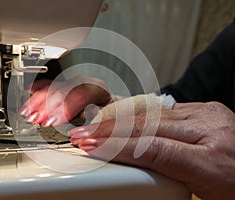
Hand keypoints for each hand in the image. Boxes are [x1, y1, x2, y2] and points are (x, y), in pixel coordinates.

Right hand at [19, 76, 111, 125]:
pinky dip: (39, 88)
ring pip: (53, 87)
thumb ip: (98, 124)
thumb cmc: (111, 114)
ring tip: (26, 112)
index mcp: (97, 90)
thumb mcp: (110, 120)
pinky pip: (50, 84)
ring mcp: (73, 83)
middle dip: (46, 106)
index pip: (80, 95)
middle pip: (63, 90)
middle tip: (34, 119)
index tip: (52, 121)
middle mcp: (84, 83)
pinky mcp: (65, 85)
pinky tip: (30, 89)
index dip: (64, 108)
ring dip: (38, 100)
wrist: (111, 105)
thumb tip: (84, 128)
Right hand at [69, 102, 234, 199]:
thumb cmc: (234, 187)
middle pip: (147, 126)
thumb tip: (129, 171)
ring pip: (151, 113)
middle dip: (109, 130)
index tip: (92, 147)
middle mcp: (211, 130)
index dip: (118, 147)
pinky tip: (118, 118)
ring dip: (119, 120)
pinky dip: (137, 115)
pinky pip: (163, 110)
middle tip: (83, 134)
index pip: (153, 149)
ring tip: (94, 127)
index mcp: (213, 162)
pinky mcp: (204, 107)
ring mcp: (208, 114)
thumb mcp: (201, 196)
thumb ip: (164, 178)